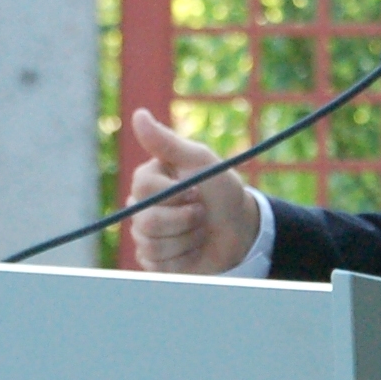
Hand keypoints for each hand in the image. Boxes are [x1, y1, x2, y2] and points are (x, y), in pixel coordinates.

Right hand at [125, 108, 262, 275]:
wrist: (242, 231)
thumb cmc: (223, 192)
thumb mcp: (201, 163)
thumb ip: (167, 142)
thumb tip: (138, 114)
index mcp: (149, 180)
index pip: (144, 187)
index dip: (175, 193)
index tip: (196, 190)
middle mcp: (142, 206)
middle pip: (146, 220)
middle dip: (184, 220)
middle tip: (202, 213)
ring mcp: (146, 234)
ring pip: (151, 244)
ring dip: (186, 239)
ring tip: (200, 231)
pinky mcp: (153, 259)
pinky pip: (156, 264)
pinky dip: (182, 258)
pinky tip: (193, 249)